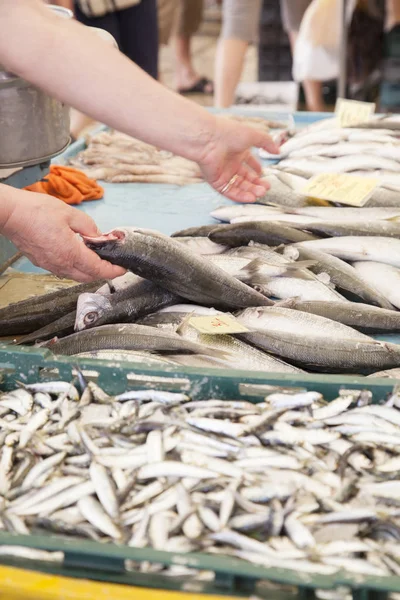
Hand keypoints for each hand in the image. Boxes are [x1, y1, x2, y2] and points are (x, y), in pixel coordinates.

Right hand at [1, 190, 125, 281]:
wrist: (10, 214)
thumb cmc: (36, 211)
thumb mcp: (70, 213)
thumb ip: (88, 226)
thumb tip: (98, 236)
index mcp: (71, 254)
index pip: (98, 270)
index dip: (113, 271)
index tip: (122, 268)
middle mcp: (61, 264)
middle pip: (88, 276)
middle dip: (103, 272)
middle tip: (112, 263)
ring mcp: (50, 265)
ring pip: (75, 275)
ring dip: (88, 271)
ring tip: (96, 258)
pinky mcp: (42, 262)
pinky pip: (63, 270)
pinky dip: (75, 266)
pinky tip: (77, 254)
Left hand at [198, 117, 279, 202]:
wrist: (208, 139)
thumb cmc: (228, 133)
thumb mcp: (253, 135)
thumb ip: (267, 143)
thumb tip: (278, 150)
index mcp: (237, 151)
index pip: (248, 163)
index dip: (256, 169)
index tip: (263, 174)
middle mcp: (230, 163)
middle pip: (245, 178)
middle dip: (256, 183)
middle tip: (266, 188)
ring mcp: (223, 173)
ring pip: (239, 186)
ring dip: (250, 191)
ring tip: (261, 193)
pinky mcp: (216, 181)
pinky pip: (229, 192)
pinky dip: (240, 196)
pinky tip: (251, 198)